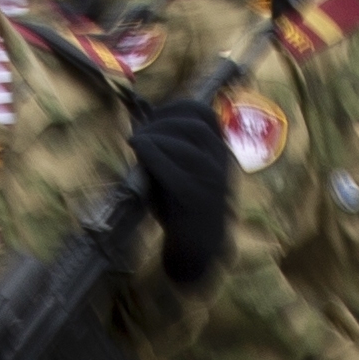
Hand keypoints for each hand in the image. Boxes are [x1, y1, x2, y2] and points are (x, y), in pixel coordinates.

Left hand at [127, 98, 235, 289]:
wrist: (197, 251)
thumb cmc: (181, 209)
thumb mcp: (179, 171)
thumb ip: (167, 149)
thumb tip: (140, 122)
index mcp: (220, 152)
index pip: (204, 114)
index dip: (175, 108)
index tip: (152, 115)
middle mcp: (221, 163)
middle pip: (195, 124)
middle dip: (162, 121)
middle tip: (139, 133)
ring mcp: (212, 181)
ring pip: (188, 142)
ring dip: (157, 135)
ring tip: (137, 142)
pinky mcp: (197, 199)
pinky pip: (176, 169)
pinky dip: (153, 153)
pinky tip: (138, 148)